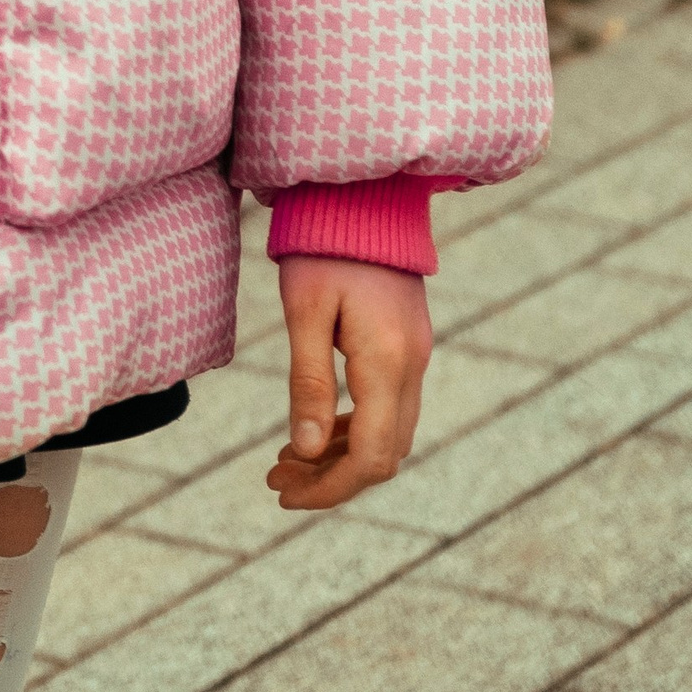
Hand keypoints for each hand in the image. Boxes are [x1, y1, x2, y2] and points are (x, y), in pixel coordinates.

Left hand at [266, 254, 431, 511]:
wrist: (364, 197)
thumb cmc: (324, 248)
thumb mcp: (304, 312)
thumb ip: (309, 382)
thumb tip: (304, 451)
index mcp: (386, 363)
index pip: (370, 457)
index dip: (329, 488)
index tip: (283, 494)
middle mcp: (411, 366)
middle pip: (383, 455)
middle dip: (330, 478)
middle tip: (276, 479)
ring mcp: (415, 356)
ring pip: (389, 434)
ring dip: (340, 456)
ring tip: (285, 460)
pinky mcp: (408, 345)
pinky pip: (389, 408)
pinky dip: (354, 428)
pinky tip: (317, 429)